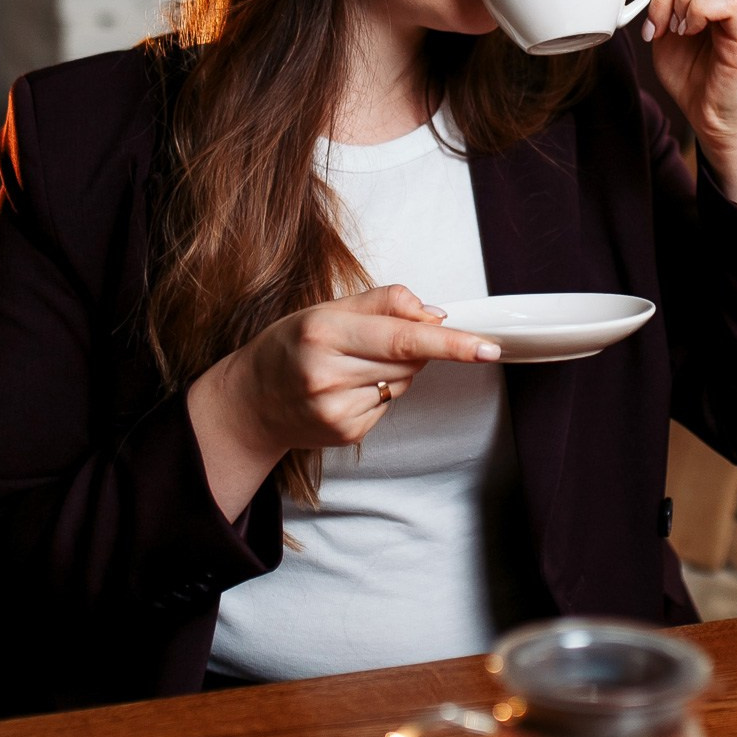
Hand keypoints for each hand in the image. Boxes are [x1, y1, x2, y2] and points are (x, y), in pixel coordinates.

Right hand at [187, 284, 498, 519]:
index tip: (486, 347)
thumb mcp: (326, 310)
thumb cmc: (290, 347)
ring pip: (402, 384)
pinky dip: (378, 394)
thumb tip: (435, 314)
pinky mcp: (345, 433)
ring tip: (353, 367)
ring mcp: (336, 409)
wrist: (249, 402)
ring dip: (394, 371)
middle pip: (409, 360)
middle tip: (376, 342)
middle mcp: (327, 373)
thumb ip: (384, 303)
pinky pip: (387, 407)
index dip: (450, 343)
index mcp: (322, 331)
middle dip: (412, 348)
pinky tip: (346, 390)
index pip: (404, 338)